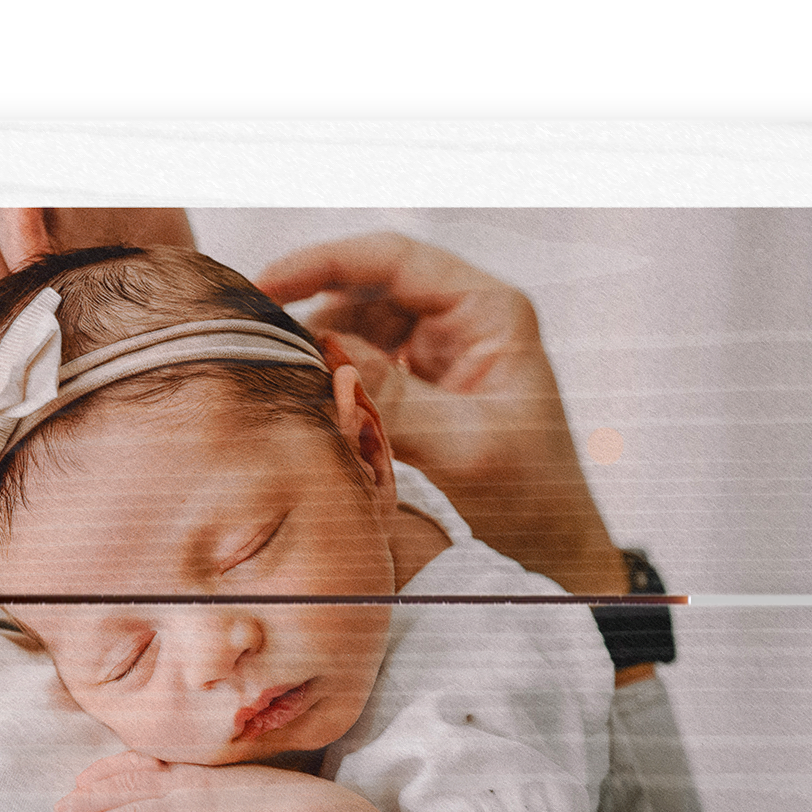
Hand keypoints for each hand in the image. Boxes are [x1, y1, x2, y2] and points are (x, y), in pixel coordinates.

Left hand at [54, 752, 331, 811]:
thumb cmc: (288, 807)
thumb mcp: (247, 785)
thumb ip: (221, 788)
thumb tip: (211, 798)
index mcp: (199, 775)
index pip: (143, 768)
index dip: (109, 773)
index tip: (83, 779)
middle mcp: (189, 792)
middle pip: (127, 794)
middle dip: (88, 801)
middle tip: (57, 810)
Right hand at [255, 233, 626, 595]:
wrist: (552, 552)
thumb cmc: (534, 498)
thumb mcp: (463, 447)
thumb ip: (394, 400)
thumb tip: (323, 355)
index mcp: (489, 312)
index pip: (394, 259)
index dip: (324, 261)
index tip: (267, 283)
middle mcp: (464, 321)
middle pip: (369, 288)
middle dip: (314, 309)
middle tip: (259, 341)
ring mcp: (441, 354)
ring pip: (360, 328)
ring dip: (322, 350)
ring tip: (285, 379)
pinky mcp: (423, 389)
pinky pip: (365, 368)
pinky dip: (335, 381)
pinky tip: (312, 403)